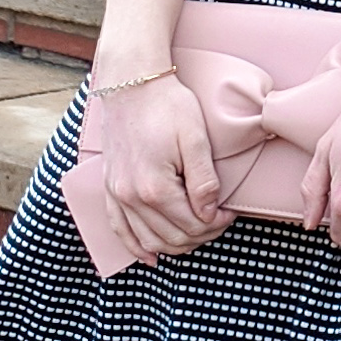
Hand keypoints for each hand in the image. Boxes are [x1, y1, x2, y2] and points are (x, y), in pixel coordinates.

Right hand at [95, 73, 228, 261]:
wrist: (131, 83)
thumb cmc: (167, 105)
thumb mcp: (195, 139)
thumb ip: (204, 182)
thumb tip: (211, 214)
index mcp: (155, 187)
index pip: (193, 224)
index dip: (217, 225)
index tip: (230, 213)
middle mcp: (131, 196)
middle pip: (172, 237)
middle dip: (201, 235)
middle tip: (218, 221)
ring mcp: (117, 194)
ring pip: (148, 240)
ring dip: (175, 244)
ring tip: (196, 234)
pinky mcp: (110, 188)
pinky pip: (119, 229)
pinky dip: (135, 247)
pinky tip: (150, 257)